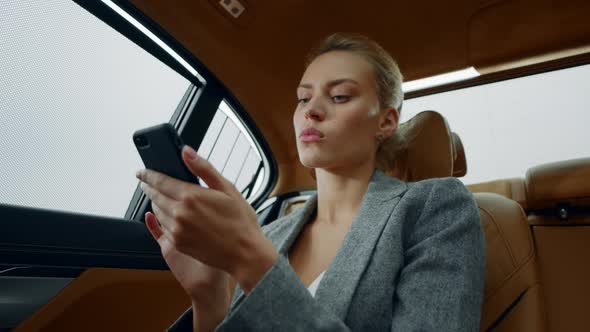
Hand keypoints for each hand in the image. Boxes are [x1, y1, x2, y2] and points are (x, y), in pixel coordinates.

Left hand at [137, 145, 277, 292]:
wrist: (244, 255)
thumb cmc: (241, 222)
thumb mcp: (227, 189)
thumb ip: (203, 169)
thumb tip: (186, 152)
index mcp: (191, 197)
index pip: (160, 181)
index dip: (148, 175)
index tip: (142, 172)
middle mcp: (180, 214)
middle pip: (155, 196)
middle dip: (149, 187)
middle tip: (147, 182)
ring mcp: (177, 230)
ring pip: (157, 212)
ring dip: (155, 202)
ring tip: (158, 197)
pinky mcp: (177, 244)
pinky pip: (162, 227)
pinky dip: (161, 218)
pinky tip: (168, 215)